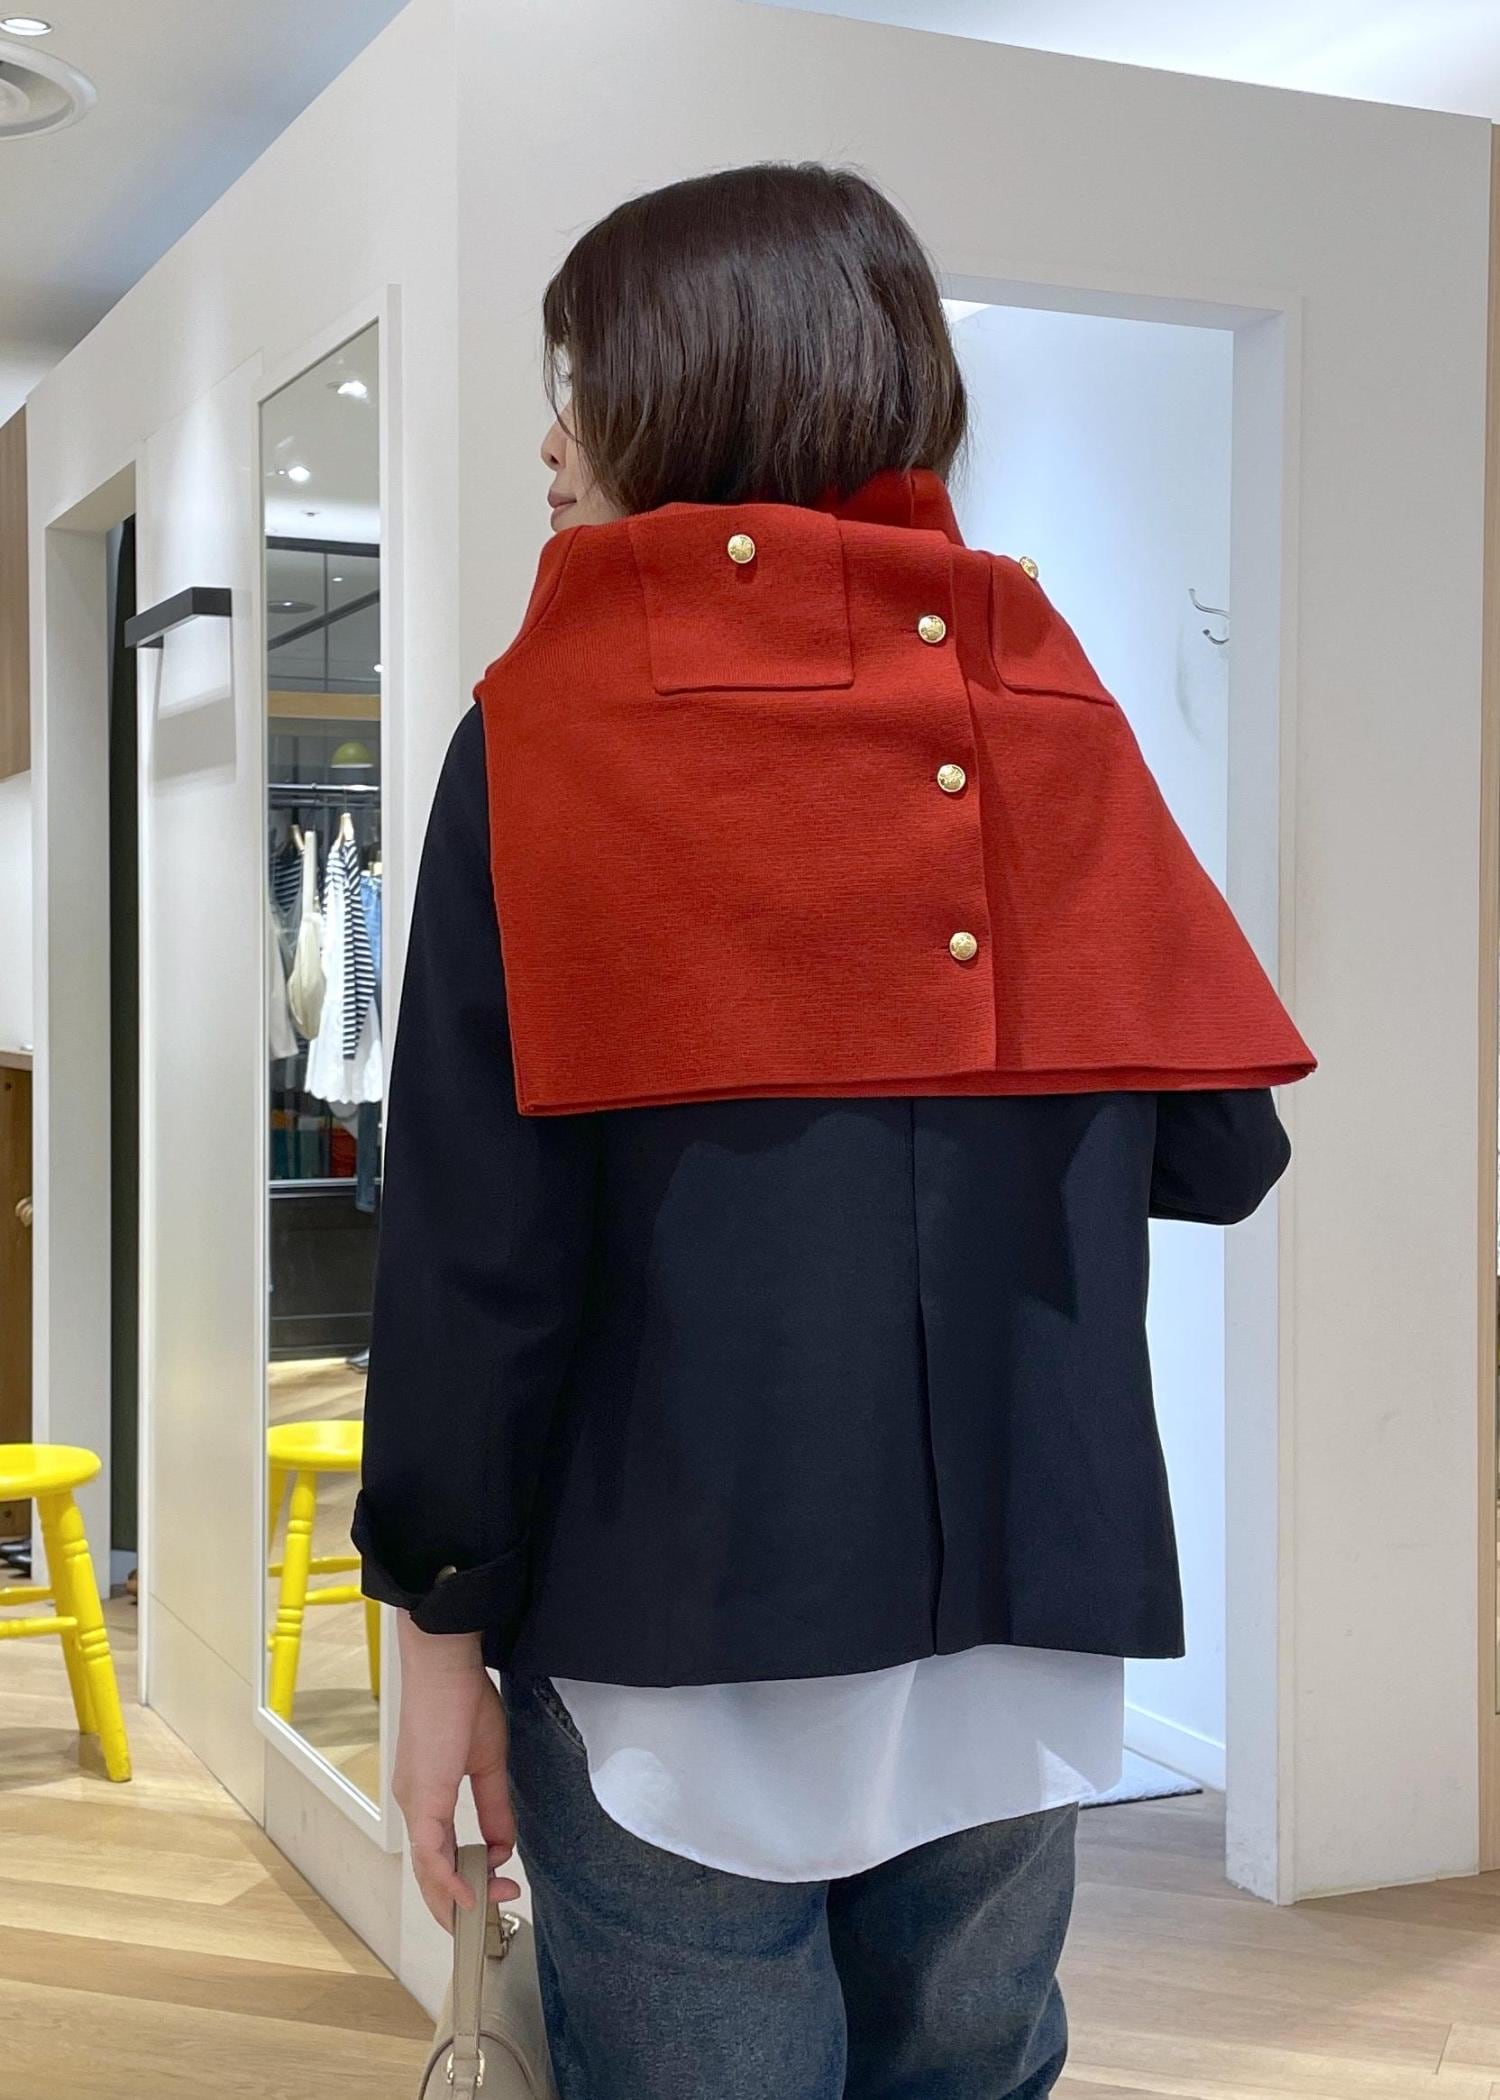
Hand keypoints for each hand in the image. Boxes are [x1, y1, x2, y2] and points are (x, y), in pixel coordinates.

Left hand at [392, 1614, 521, 1930]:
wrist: (444, 1664)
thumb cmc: (463, 1699)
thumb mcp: (488, 1761)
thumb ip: (493, 1807)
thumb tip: (502, 1846)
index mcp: (427, 1796)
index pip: (442, 1854)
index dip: (468, 1878)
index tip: (502, 1883)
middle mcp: (415, 1805)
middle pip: (431, 1873)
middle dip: (462, 1900)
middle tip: (496, 1911)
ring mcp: (415, 1804)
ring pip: (429, 1869)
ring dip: (459, 1895)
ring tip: (490, 1909)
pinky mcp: (423, 1797)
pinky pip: (432, 1852)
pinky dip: (449, 1879)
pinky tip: (468, 1896)